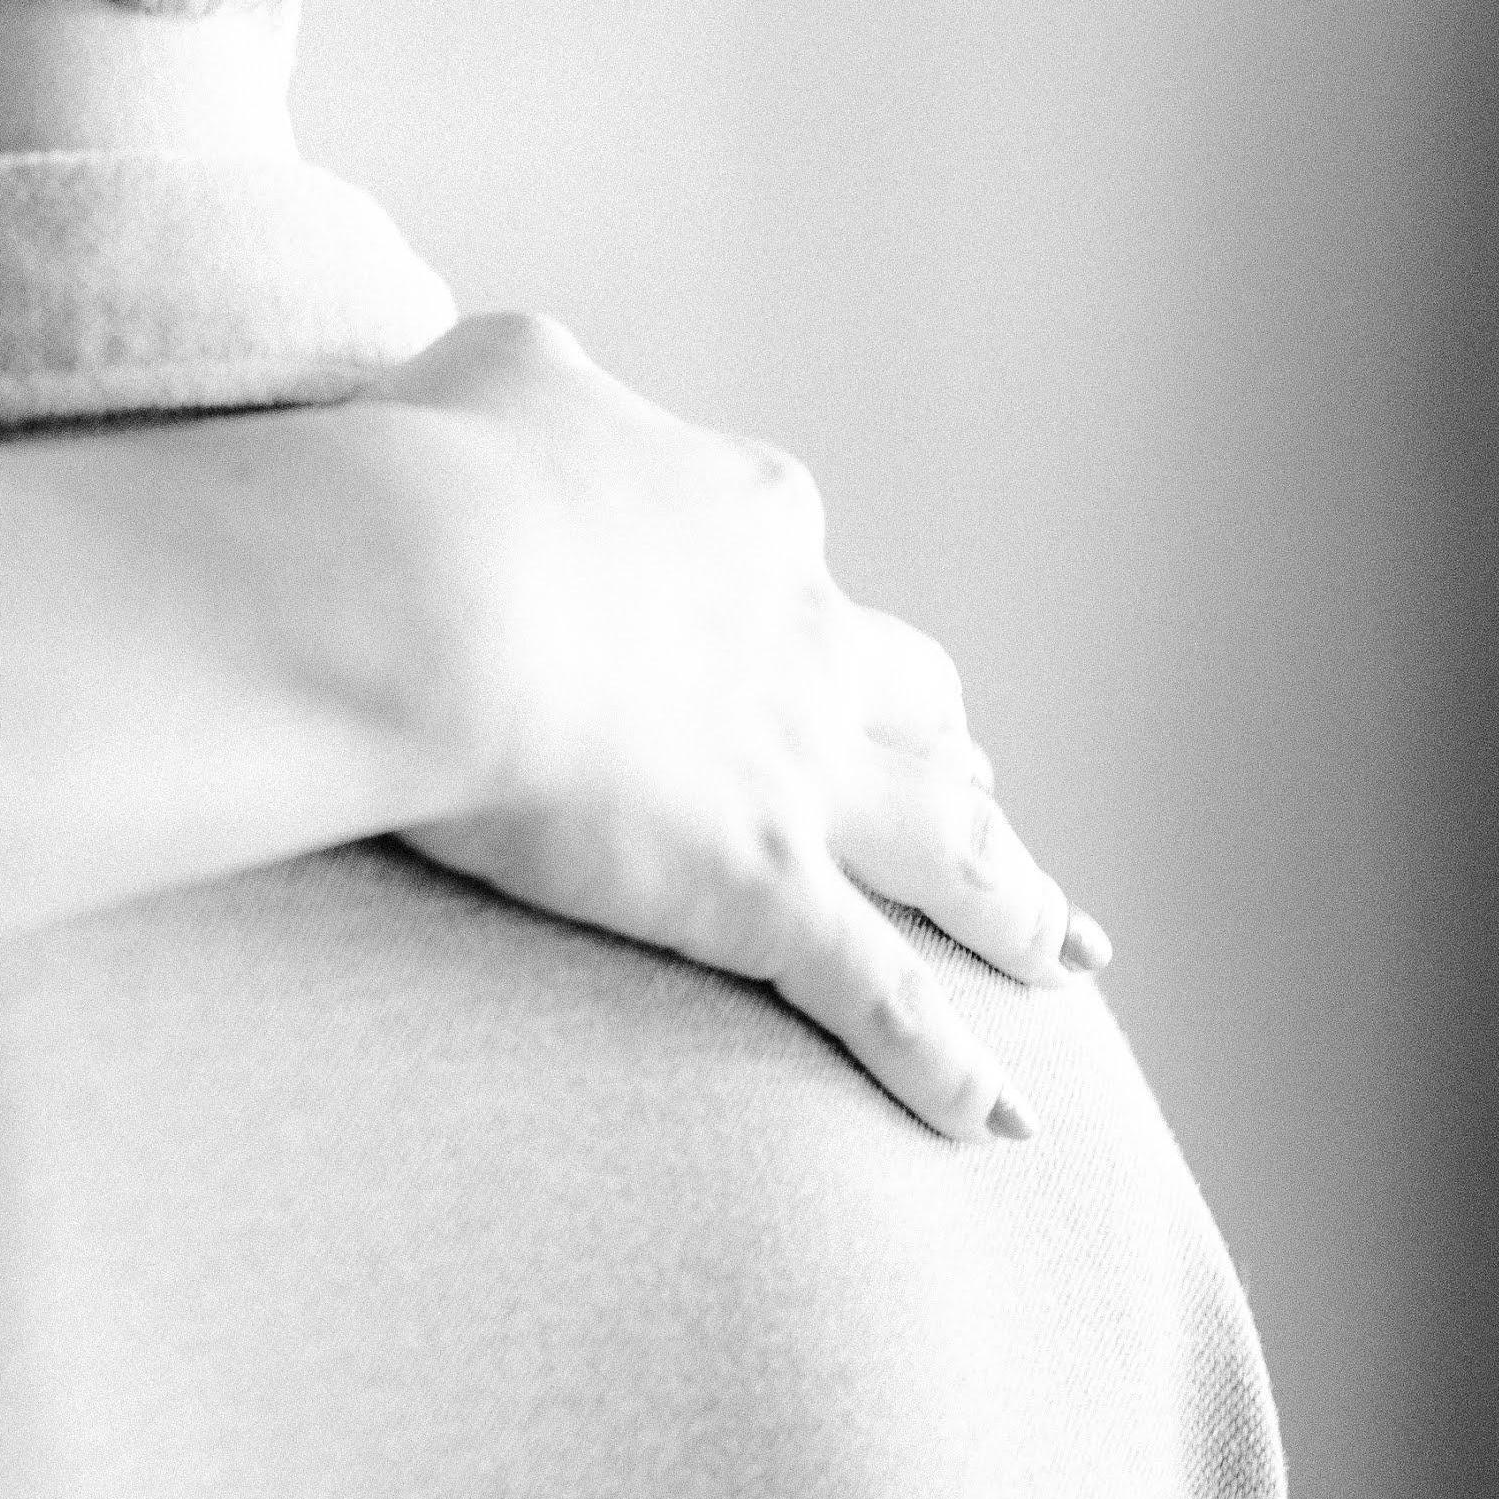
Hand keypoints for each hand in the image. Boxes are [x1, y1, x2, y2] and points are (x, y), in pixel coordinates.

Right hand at [374, 313, 1108, 1146]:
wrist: (432, 591)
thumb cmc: (430, 472)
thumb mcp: (489, 375)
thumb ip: (531, 381)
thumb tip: (526, 380)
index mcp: (736, 516)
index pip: (788, 555)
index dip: (804, 605)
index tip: (810, 631)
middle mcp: (801, 639)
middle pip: (909, 701)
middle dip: (949, 752)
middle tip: (982, 788)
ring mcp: (800, 771)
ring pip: (948, 848)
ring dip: (1017, 902)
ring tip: (1068, 947)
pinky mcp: (769, 892)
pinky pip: (884, 1000)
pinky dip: (947, 1067)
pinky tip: (999, 1124)